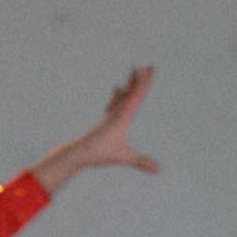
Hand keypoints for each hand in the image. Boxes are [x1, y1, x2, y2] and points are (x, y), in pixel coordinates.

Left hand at [43, 62, 164, 182]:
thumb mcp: (123, 157)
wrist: (77, 152)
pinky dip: (119, 94)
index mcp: (121, 116)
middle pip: (130, 92)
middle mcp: (116, 112)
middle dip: (140, 79)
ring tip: (133, 72)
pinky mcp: (106, 121)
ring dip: (130, 84)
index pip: (135, 96)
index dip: (144, 83)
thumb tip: (159, 170)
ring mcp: (110, 115)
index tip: (149, 70)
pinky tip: (117, 91)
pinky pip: (115, 103)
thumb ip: (141, 162)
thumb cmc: (99, 153)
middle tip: (148, 66)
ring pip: (122, 95)